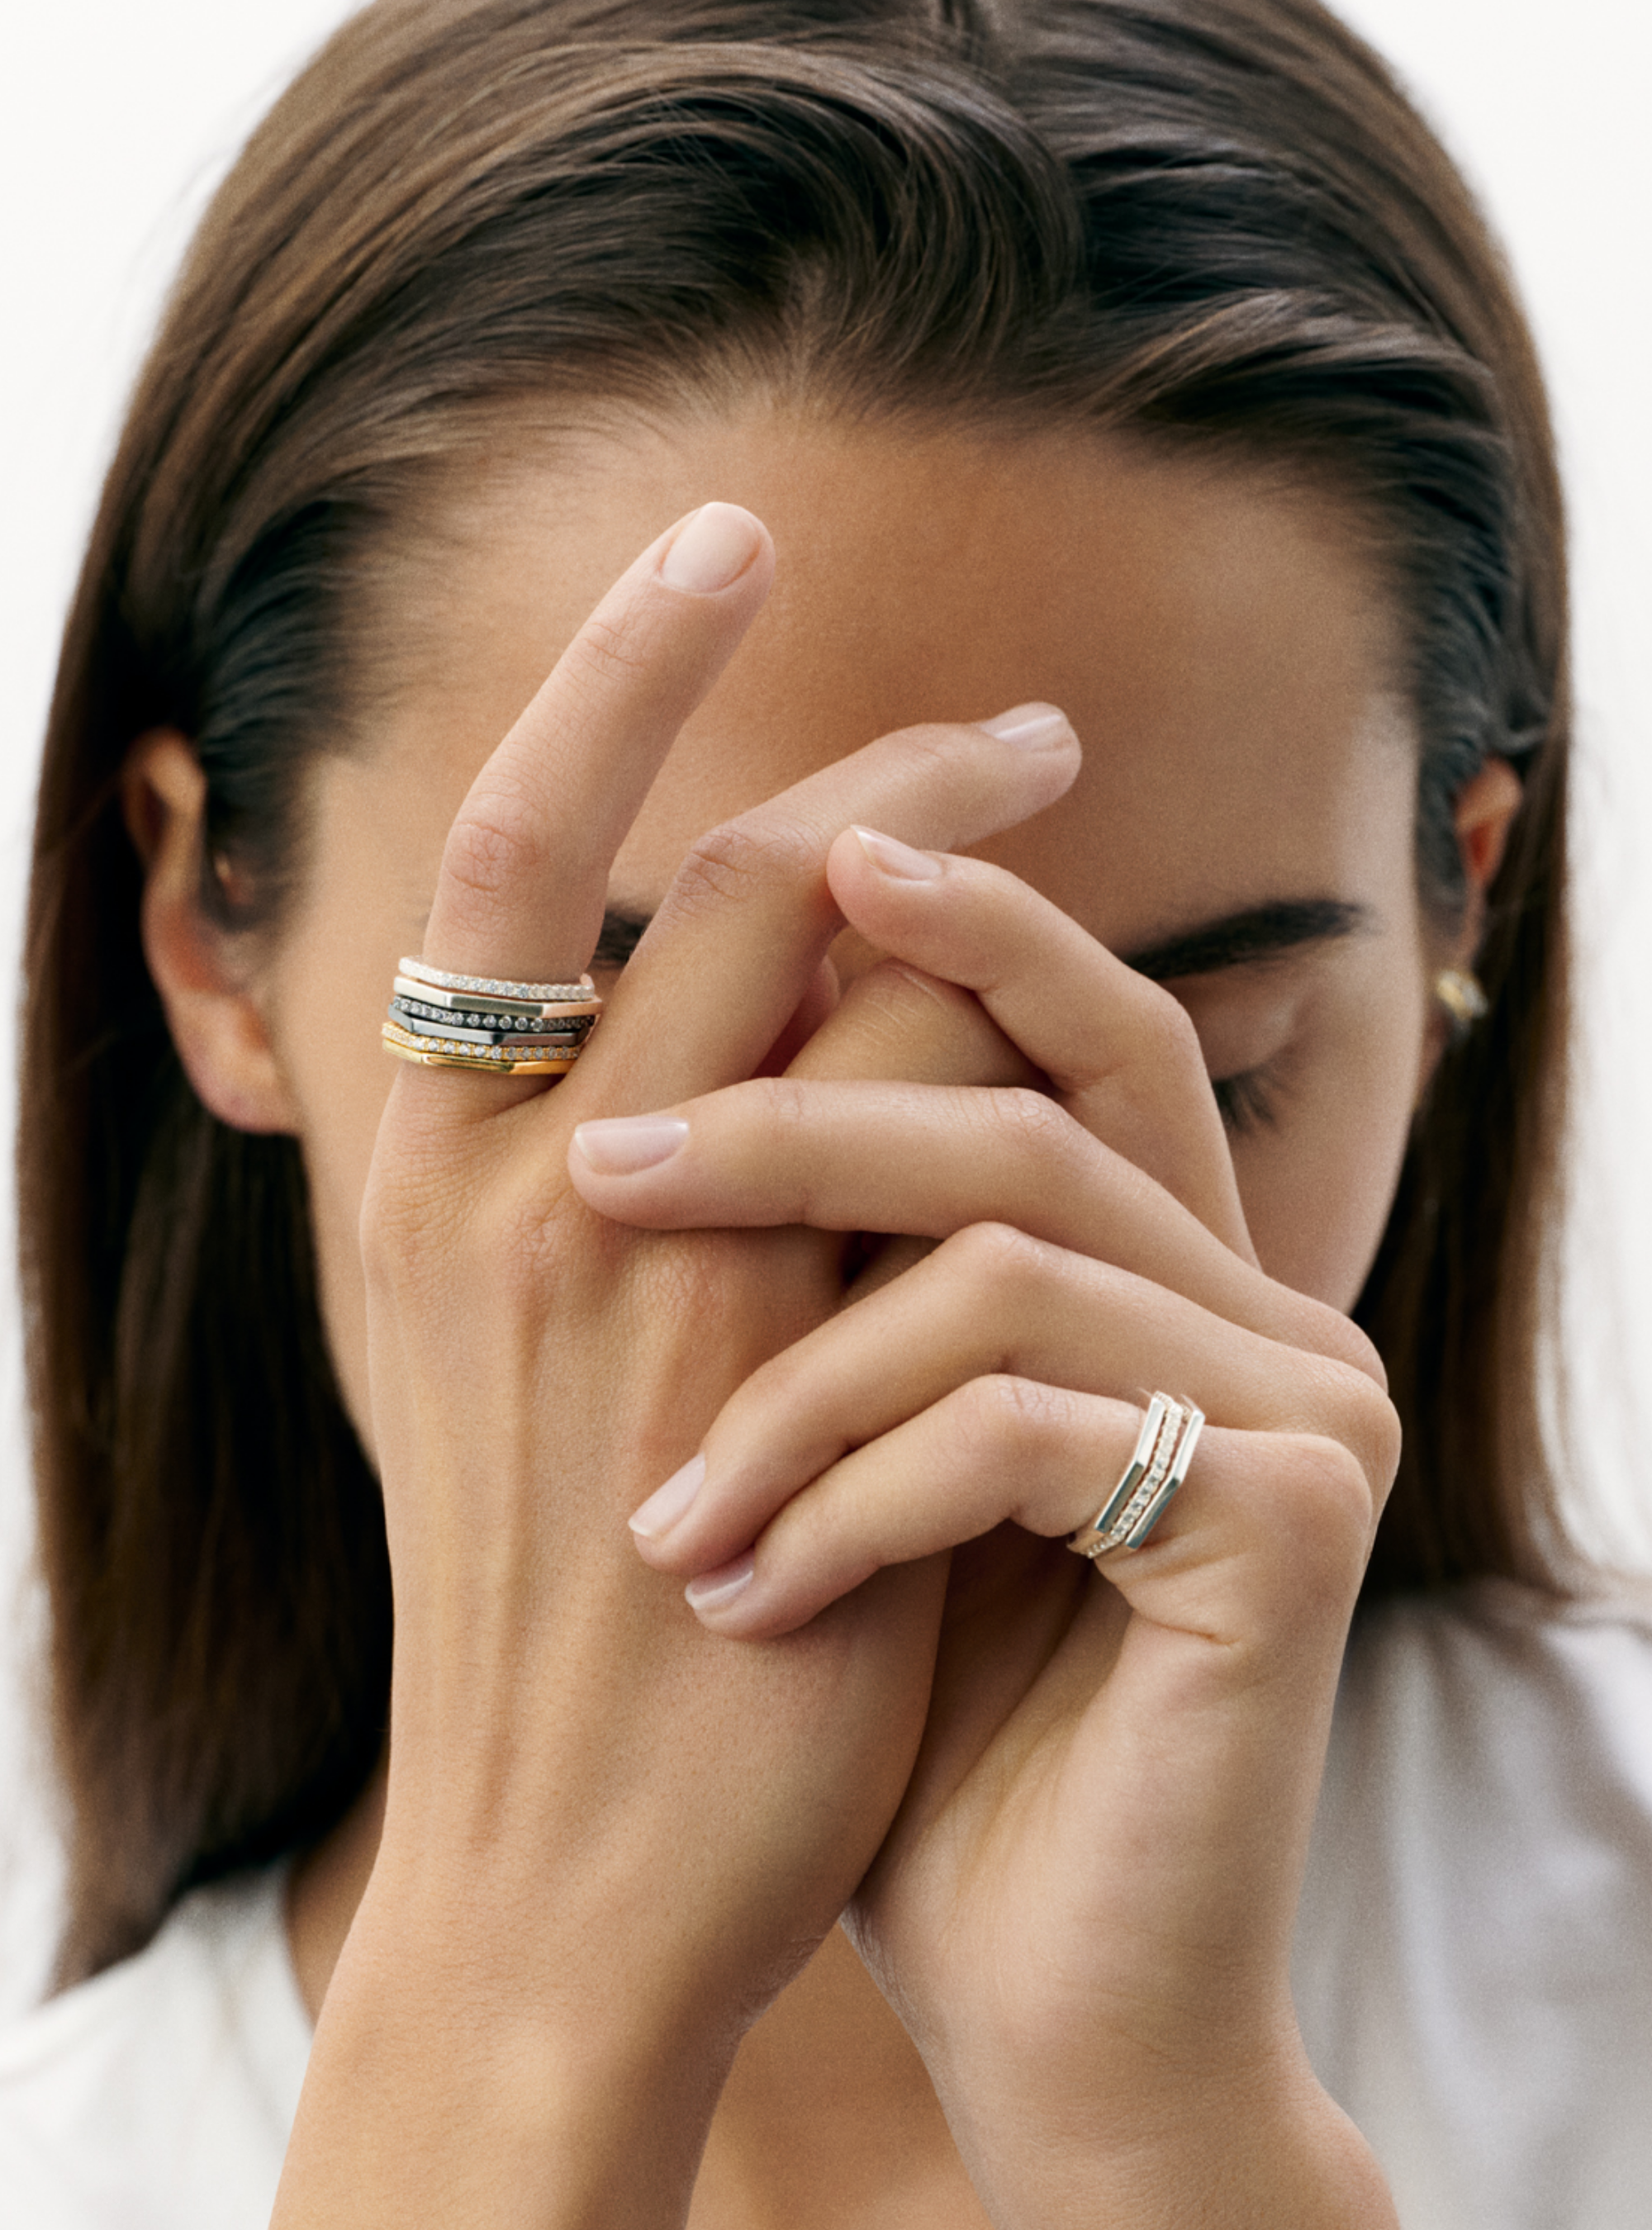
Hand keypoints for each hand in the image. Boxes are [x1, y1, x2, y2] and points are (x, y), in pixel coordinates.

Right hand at [273, 507, 1084, 2228]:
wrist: (564, 1865)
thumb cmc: (556, 1606)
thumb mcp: (520, 1360)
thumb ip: (593, 1180)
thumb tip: (748, 1013)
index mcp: (417, 1166)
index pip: (501, 849)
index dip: (612, 672)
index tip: (725, 556)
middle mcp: (503, 1177)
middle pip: (713, 867)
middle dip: (881, 758)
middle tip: (1031, 723)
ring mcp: (636, 1258)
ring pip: (838, 970)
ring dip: (977, 872)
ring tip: (1080, 820)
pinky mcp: (769, 1354)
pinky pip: (924, 1114)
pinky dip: (1001, 1042)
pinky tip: (1089, 1026)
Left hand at [570, 829, 1400, 2224]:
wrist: (1050, 1995)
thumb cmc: (924, 1725)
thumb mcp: (862, 1454)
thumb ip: (848, 1271)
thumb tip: (692, 1057)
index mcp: (1179, 1284)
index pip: (1090, 1038)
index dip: (972, 921)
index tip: (811, 845)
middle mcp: (1274, 1316)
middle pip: (1032, 1114)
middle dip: (800, 1127)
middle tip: (608, 1176)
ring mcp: (1311, 1411)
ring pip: (1002, 1263)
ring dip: (788, 1390)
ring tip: (668, 1522)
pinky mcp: (1298, 1524)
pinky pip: (1021, 1425)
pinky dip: (851, 1505)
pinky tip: (756, 1601)